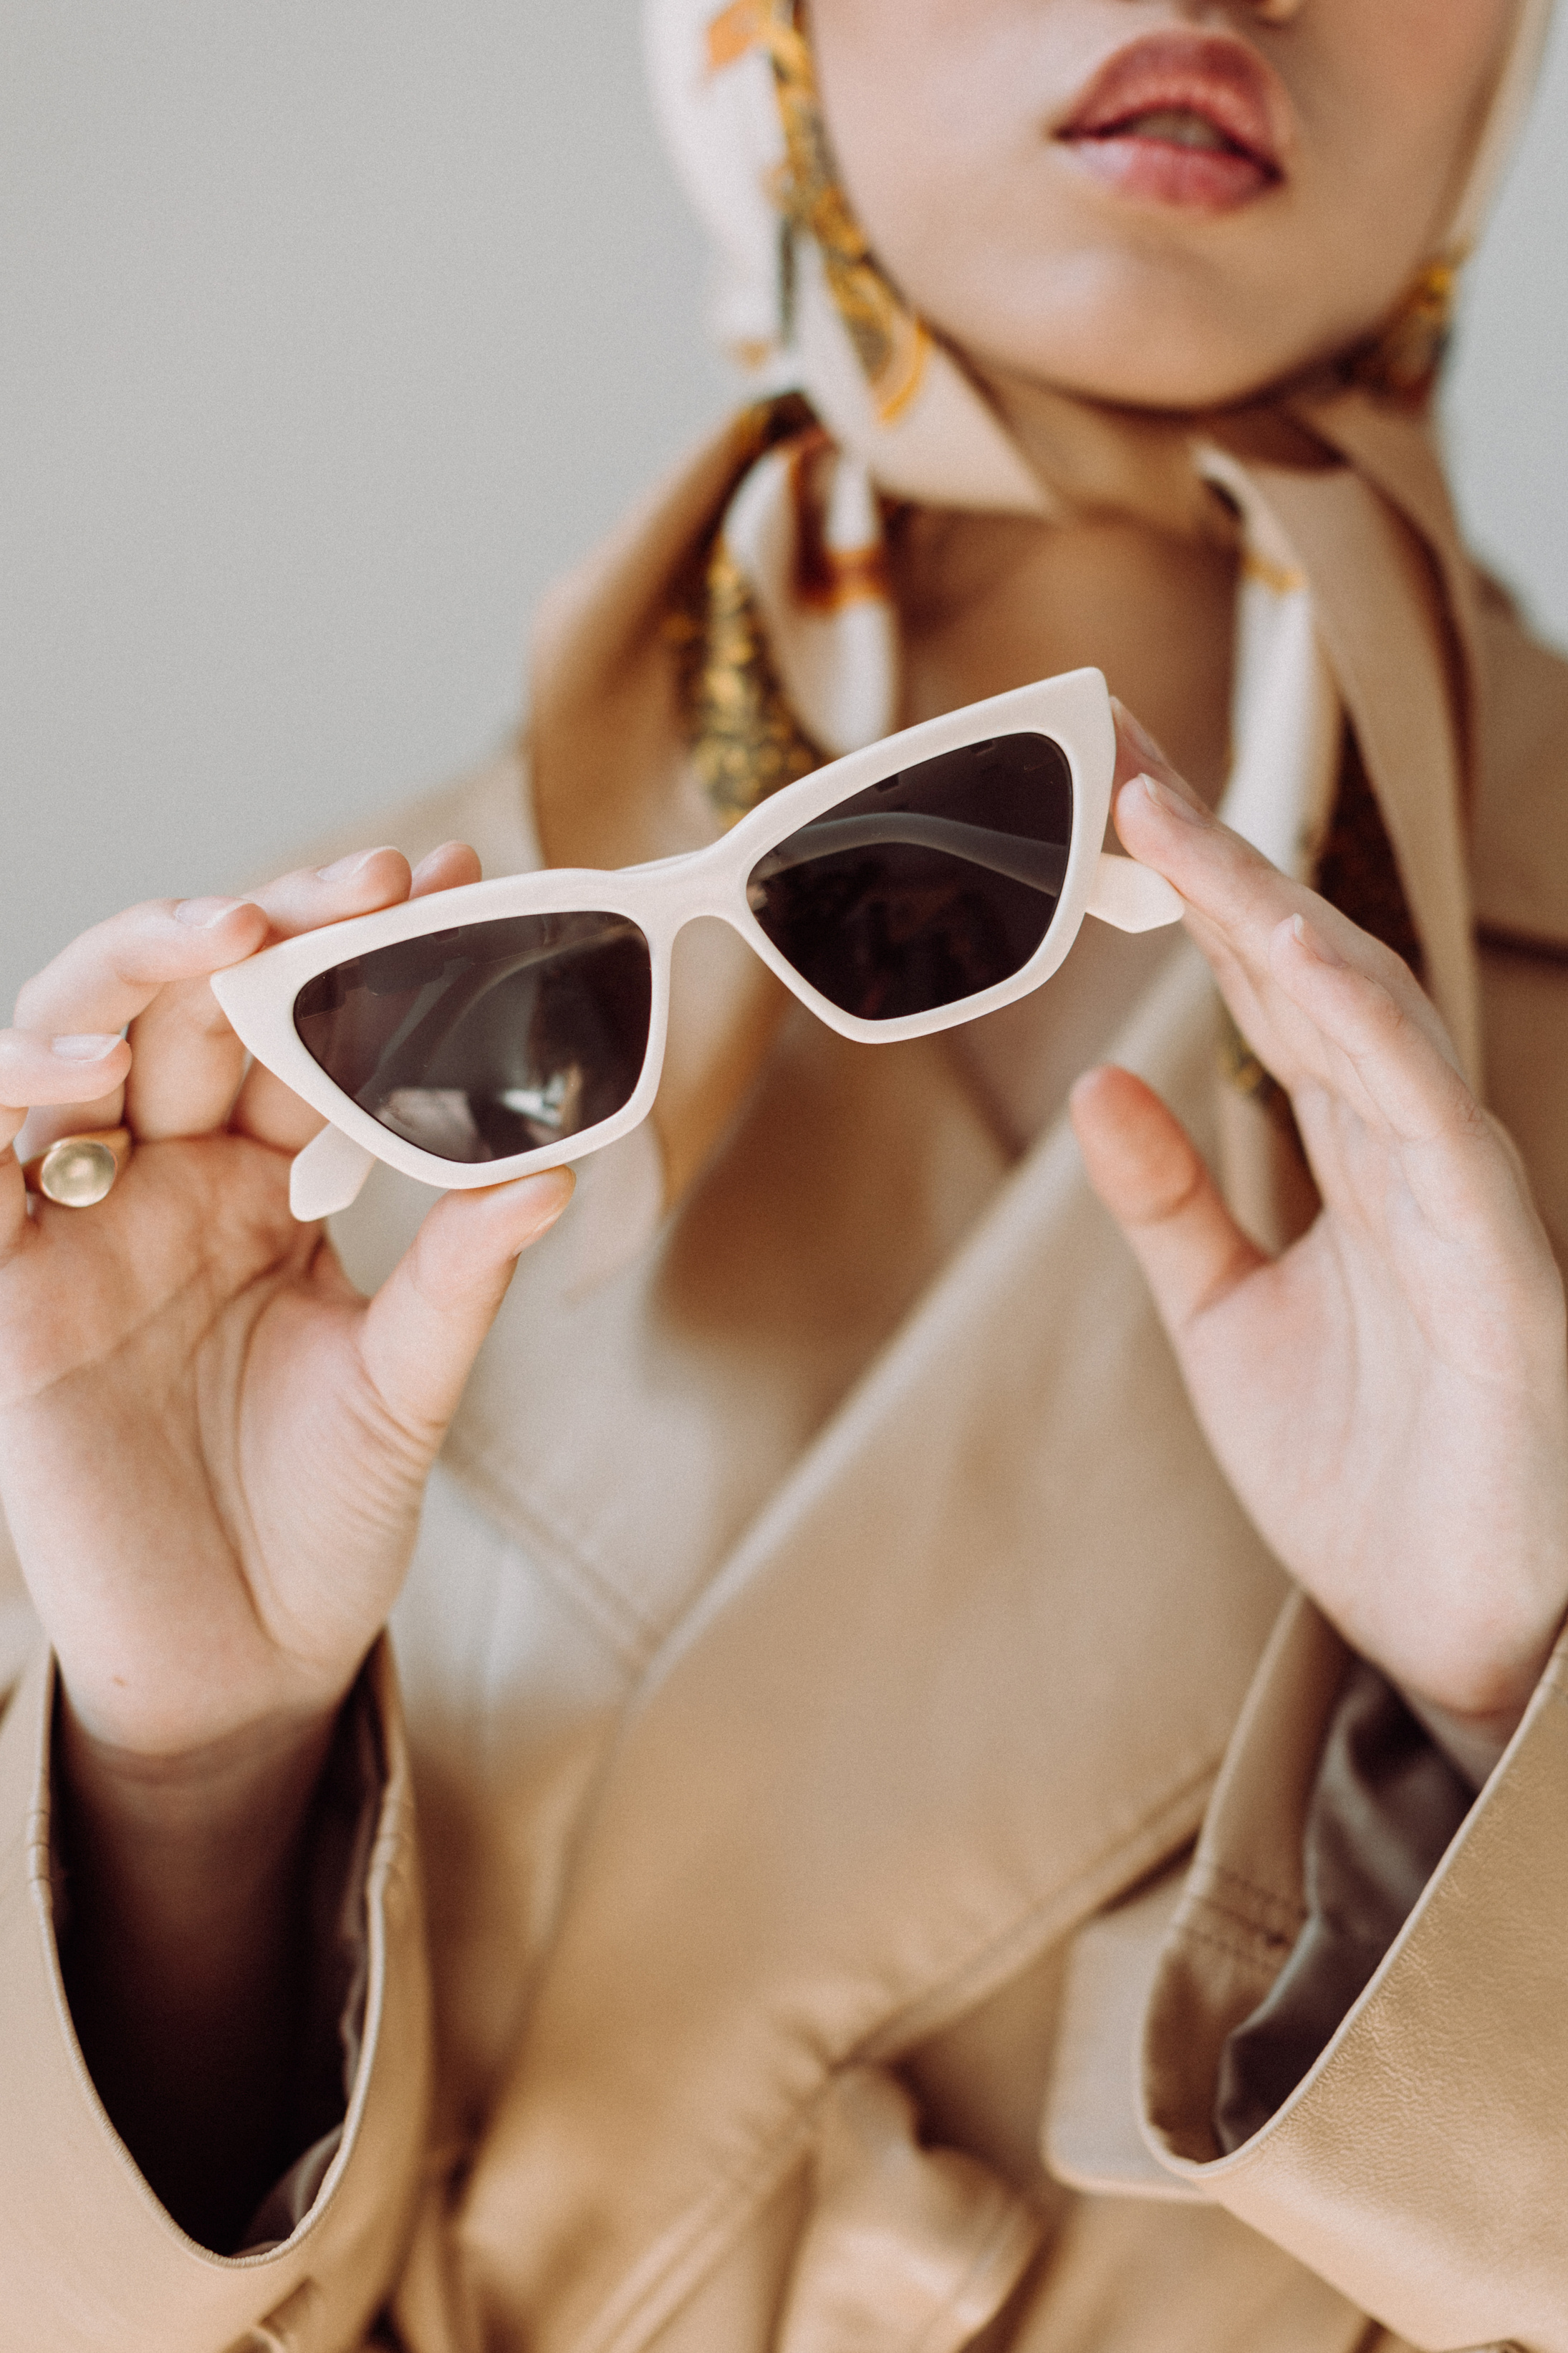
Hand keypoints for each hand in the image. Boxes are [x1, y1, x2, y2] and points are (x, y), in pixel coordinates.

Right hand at [0, 844, 571, 1766]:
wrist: (245, 1657)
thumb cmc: (327, 1514)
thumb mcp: (409, 1386)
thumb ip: (459, 1276)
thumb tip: (553, 1169)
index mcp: (266, 1180)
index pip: (305, 1028)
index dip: (366, 952)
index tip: (454, 883)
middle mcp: (168, 1180)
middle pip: (192, 1005)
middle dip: (270, 928)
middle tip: (367, 885)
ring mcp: (83, 1227)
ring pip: (74, 1045)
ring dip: (137, 974)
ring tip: (232, 939)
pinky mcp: (10, 1294)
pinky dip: (10, 1095)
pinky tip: (81, 1068)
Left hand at [1071, 712, 1567, 1758]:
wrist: (1460, 1631)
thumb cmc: (1367, 1476)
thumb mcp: (1227, 1325)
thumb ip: (1171, 1206)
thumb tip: (1102, 1087)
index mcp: (1343, 1160)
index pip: (1257, 996)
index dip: (1188, 899)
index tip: (1109, 806)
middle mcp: (1401, 1151)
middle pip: (1303, 971)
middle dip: (1215, 865)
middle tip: (1120, 760)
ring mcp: (1454, 1193)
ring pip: (1363, 1014)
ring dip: (1265, 912)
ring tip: (1169, 819)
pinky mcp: (1494, 1256)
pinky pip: (1428, 1115)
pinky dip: (1363, 1029)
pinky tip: (1289, 955)